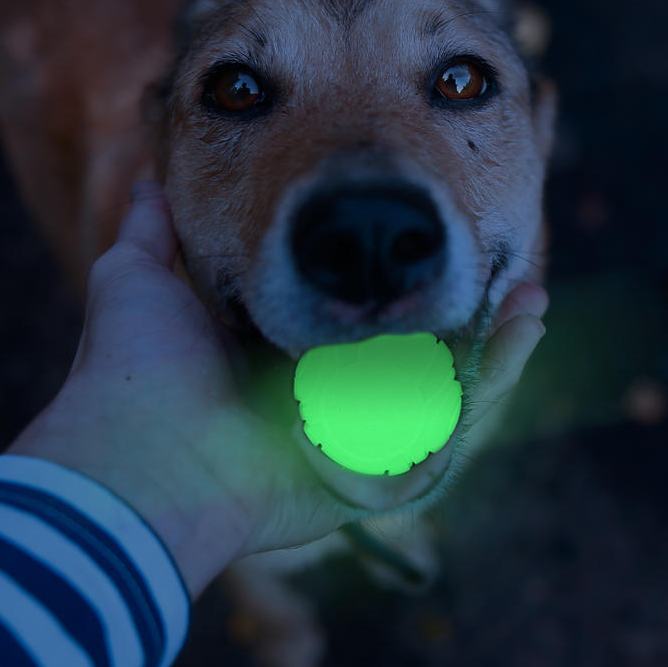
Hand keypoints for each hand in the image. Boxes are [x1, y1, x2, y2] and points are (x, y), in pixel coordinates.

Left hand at [10, 179, 548, 597]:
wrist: (140, 453)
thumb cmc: (135, 372)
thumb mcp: (135, 280)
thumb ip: (151, 233)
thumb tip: (149, 183)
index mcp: (282, 364)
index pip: (361, 325)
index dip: (404, 287)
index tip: (437, 235)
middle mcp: (324, 408)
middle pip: (419, 363)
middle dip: (472, 320)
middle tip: (511, 272)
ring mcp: (355, 448)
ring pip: (448, 398)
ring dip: (500, 347)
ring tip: (533, 297)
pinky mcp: (376, 483)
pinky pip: (450, 436)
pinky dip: (490, 381)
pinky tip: (522, 331)